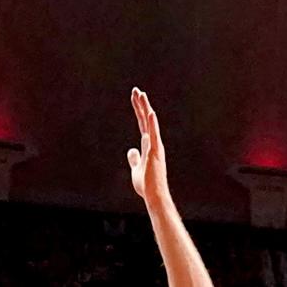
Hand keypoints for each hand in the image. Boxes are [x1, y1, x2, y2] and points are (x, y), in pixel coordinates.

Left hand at [127, 87, 169, 204]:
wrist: (154, 195)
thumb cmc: (146, 185)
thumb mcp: (136, 169)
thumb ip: (134, 158)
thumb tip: (131, 150)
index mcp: (148, 145)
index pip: (142, 123)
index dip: (138, 110)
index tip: (134, 97)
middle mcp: (153, 142)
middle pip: (146, 119)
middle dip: (141, 104)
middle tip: (136, 90)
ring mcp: (155, 146)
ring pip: (150, 123)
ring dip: (145, 109)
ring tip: (141, 95)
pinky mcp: (155, 153)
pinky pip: (154, 136)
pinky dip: (152, 124)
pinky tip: (150, 113)